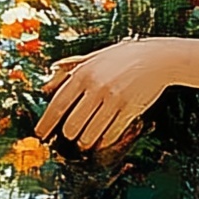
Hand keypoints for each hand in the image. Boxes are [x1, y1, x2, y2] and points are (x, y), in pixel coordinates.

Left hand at [36, 39, 179, 152]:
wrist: (158, 59)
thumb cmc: (123, 57)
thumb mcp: (94, 57)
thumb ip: (70, 70)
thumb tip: (46, 86)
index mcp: (83, 74)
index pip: (58, 105)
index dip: (46, 123)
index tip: (40, 134)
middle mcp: (96, 87)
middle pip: (72, 125)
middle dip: (68, 134)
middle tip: (69, 136)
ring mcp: (114, 100)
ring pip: (90, 134)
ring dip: (85, 141)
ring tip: (85, 140)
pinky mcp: (130, 110)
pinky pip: (111, 134)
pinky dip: (104, 140)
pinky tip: (102, 139)